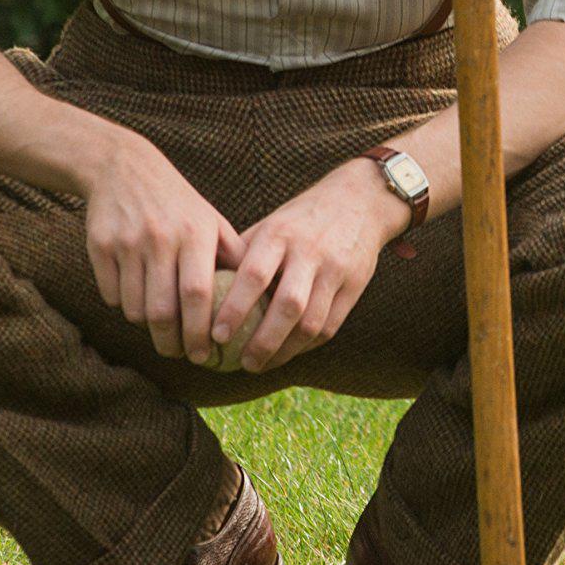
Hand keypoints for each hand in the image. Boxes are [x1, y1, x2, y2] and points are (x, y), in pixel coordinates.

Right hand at [79, 129, 242, 361]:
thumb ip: (232, 256)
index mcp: (194, 234)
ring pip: (134, 308)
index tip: (205, 354)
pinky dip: (122, 305)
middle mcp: (160, 238)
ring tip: (158, 325)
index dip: (200, 330)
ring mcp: (127, 243)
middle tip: (178, 354)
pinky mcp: (99, 246)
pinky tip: (134, 296)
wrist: (124, 168)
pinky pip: (111, 295)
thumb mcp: (210, 220)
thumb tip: (260, 297)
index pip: (198, 294)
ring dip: (146, 326)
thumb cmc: (177, 203)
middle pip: (162, 310)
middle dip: (170, 342)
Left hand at [203, 160, 403, 373]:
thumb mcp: (271, 225)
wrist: (359, 200)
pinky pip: (330, 326)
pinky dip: (306, 345)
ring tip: (262, 364)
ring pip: (311, 322)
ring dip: (285, 351)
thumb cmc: (300, 219)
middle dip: (263, 341)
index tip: (216, 335)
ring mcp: (335, 270)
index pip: (254, 275)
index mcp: (279, 234)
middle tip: (242, 363)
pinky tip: (288, 352)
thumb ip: (243, 254)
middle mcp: (309, 252)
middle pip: (287, 306)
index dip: (234, 309)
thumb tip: (204, 291)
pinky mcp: (355, 285)